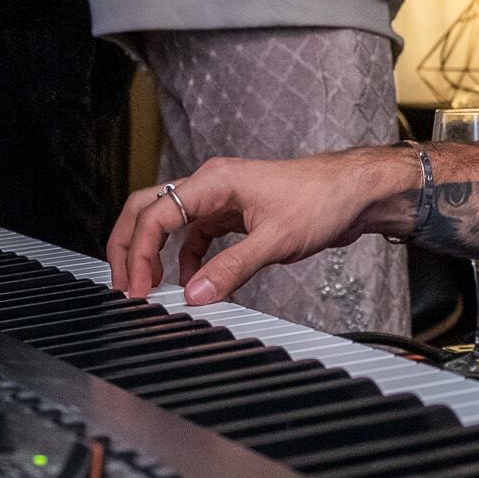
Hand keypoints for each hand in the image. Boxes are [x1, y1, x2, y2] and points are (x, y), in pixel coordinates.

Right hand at [106, 151, 401, 301]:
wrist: (355, 192)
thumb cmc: (322, 200)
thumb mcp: (275, 240)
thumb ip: (232, 269)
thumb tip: (194, 296)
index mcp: (214, 181)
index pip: (155, 214)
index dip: (138, 253)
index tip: (137, 289)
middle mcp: (211, 185)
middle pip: (148, 209)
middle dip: (128, 245)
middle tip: (124, 285)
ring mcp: (221, 199)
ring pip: (168, 222)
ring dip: (153, 253)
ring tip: (150, 289)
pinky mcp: (234, 214)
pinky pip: (195, 235)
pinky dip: (186, 259)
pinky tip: (192, 282)